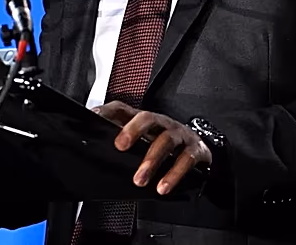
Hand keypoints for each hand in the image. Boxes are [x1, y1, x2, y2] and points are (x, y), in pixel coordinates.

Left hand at [93, 100, 210, 194]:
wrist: (200, 152)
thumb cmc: (166, 147)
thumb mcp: (145, 141)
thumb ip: (125, 143)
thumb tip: (96, 148)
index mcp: (146, 121)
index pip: (124, 109)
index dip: (109, 111)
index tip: (95, 118)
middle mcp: (162, 124)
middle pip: (147, 118)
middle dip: (133, 130)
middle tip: (120, 146)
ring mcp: (180, 135)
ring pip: (165, 141)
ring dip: (151, 161)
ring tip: (140, 180)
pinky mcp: (195, 151)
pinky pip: (185, 160)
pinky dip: (173, 175)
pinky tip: (163, 187)